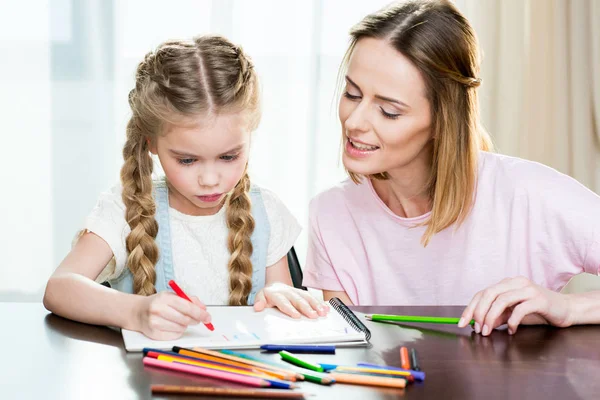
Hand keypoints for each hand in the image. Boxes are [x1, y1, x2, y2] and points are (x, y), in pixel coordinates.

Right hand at [135, 291, 211, 339]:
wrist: (138, 312)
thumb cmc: (159, 303)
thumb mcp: (173, 296)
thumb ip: (190, 300)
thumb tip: (204, 308)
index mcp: (164, 298)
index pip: (187, 306)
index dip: (200, 313)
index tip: (208, 317)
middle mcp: (158, 310)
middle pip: (185, 319)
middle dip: (195, 320)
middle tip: (199, 319)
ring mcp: (154, 323)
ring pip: (181, 328)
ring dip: (185, 325)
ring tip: (180, 320)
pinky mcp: (154, 334)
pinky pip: (175, 335)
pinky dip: (178, 331)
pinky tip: (173, 326)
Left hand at [253, 282, 329, 318]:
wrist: (275, 286)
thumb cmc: (269, 295)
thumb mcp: (261, 297)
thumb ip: (259, 302)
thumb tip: (258, 307)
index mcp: (277, 294)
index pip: (284, 302)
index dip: (290, 309)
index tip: (296, 316)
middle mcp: (288, 292)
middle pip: (298, 300)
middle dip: (307, 308)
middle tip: (314, 316)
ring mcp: (297, 292)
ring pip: (307, 298)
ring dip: (316, 305)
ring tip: (323, 313)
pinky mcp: (303, 293)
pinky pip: (313, 297)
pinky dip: (320, 303)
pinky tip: (327, 309)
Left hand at [458, 276, 572, 335]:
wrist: (566, 309)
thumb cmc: (537, 311)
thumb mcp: (512, 313)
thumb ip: (497, 315)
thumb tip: (478, 323)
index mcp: (507, 283)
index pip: (482, 293)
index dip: (470, 308)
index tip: (462, 323)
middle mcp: (516, 282)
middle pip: (489, 294)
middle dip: (479, 313)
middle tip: (477, 329)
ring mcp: (528, 289)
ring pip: (502, 300)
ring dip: (491, 318)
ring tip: (489, 331)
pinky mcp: (539, 299)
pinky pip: (520, 309)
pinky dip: (512, 321)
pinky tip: (511, 330)